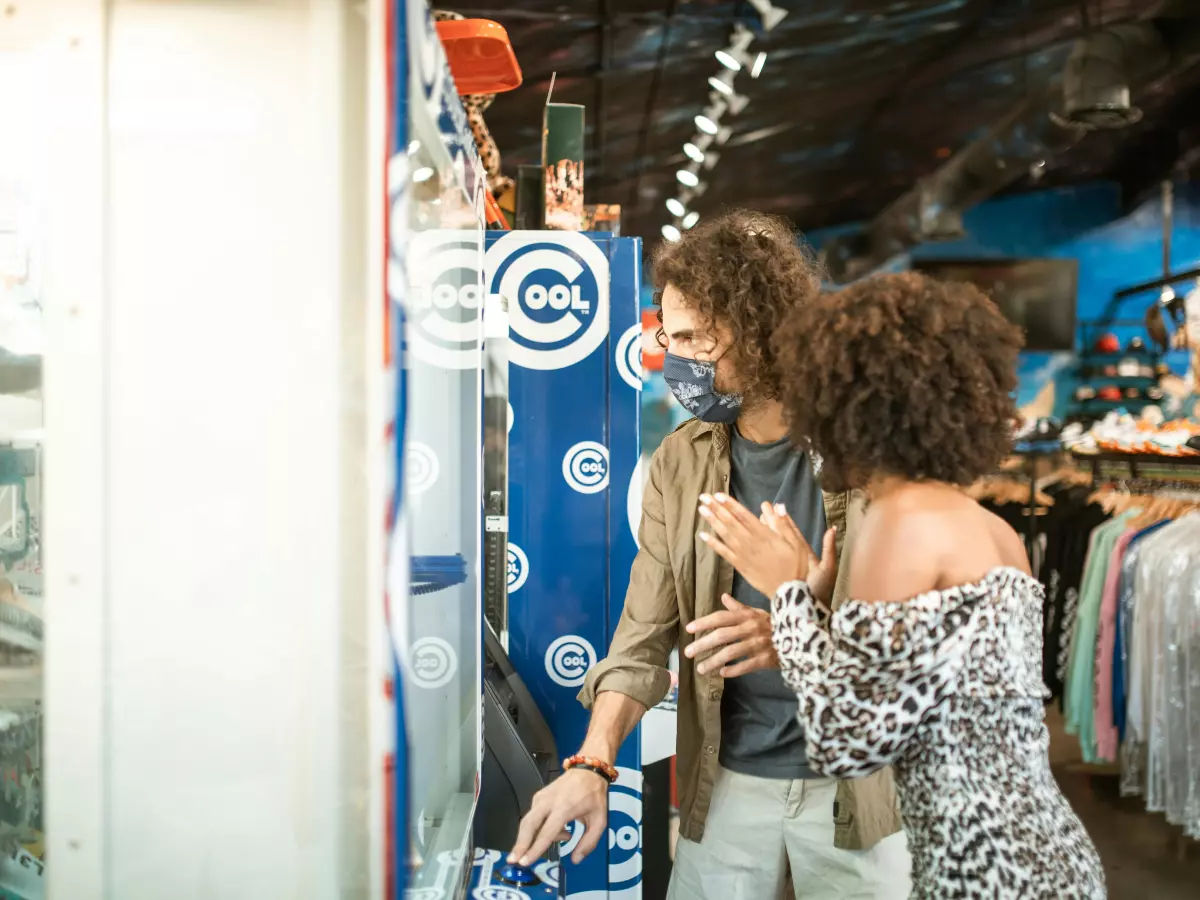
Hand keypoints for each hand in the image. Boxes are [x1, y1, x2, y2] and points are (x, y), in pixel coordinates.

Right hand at [510, 767, 607, 866]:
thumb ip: (589, 842)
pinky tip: (558, 828)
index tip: (524, 862)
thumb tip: (576, 859)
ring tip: (556, 839)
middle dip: (520, 844)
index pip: (546, 832)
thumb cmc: (594, 796)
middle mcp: (548, 802)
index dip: (535, 849)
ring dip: (532, 837)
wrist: (588, 770)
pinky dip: (540, 828)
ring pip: (528, 822)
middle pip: (528, 825)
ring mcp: (541, 797)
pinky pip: (534, 816)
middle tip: (513, 860)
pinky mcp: (538, 796)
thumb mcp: (599, 821)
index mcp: (564, 808)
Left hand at [684, 593, 777, 676]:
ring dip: (713, 661)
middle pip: (722, 636)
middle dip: (703, 644)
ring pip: (731, 653)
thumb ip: (739, 608)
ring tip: (700, 669)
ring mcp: (758, 644)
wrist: (801, 638)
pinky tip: (722, 673)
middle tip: (688, 653)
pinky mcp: (766, 659)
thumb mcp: (758, 613)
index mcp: (747, 616)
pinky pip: (746, 665)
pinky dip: (733, 670)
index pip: (721, 618)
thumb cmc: (775, 625)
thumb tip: (724, 596)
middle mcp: (751, 628)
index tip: (689, 629)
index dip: (704, 622)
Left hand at [698, 493, 837, 604]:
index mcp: (765, 535)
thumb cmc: (794, 566)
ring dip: (713, 521)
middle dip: (717, 508)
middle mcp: (751, 543)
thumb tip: (776, 506)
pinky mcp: (739, 565)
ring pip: (725, 535)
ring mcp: (743, 555)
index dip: (730, 505)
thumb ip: (785, 524)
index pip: (744, 516)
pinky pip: (724, 552)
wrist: (787, 592)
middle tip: (703, 497)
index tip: (718, 495)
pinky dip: (713, 543)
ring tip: (702, 510)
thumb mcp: (796, 544)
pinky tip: (703, 535)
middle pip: (731, 522)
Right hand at [761, 503, 838, 605]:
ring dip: (765, 532)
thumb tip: (833, 528)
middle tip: (762, 508)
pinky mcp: (775, 574)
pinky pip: (767, 557)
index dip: (785, 520)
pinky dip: (760, 548)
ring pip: (773, 545)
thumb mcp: (827, 569)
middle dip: (772, 522)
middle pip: (781, 536)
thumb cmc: (820, 592)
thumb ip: (829, 548)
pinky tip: (750, 541)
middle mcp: (793, 558)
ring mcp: (784, 566)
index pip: (793, 533)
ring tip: (756, 518)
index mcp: (804, 555)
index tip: (778, 507)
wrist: (810, 612)